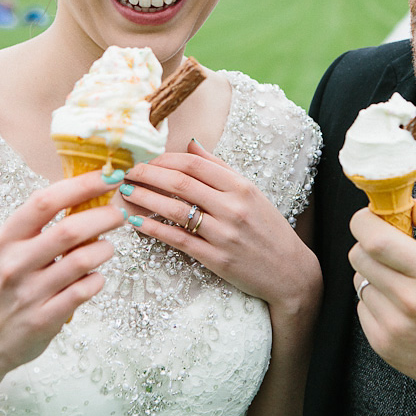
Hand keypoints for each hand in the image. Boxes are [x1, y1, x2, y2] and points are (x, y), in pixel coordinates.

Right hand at [0, 171, 123, 379]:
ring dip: (105, 249)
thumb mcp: (10, 250)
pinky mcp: (44, 319)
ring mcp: (29, 293)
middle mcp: (15, 263)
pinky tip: (94, 278)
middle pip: (70, 230)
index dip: (82, 185)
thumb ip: (41, 225)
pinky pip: (85, 290)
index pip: (45, 201)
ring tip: (106, 248)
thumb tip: (87, 191)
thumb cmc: (3, 286)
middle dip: (105, 217)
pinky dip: (98, 279)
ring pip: (84, 260)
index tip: (109, 176)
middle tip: (119, 214)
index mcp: (6, 239)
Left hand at [120, 140, 320, 313]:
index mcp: (242, 187)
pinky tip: (137, 222)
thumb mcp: (251, 193)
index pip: (196, 165)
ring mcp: (224, 234)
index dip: (165, 160)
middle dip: (148, 175)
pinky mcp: (216, 258)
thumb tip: (191, 145)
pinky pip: (178, 240)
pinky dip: (154, 229)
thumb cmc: (268, 229)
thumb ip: (220, 168)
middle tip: (127, 173)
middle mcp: (233, 207)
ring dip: (145, 198)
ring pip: (175, 210)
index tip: (147, 160)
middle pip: (181, 183)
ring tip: (125, 193)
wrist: (289, 271)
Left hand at [349, 200, 415, 404]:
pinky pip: (362, 308)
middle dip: (369, 244)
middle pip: (359, 256)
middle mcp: (409, 300)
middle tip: (390, 249)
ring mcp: (393, 325)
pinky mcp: (382, 344)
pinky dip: (375, 301)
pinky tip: (400, 306)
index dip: (365, 222)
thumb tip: (413, 207)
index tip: (371, 217)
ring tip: (402, 283)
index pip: (376, 239)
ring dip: (374, 275)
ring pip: (359, 281)